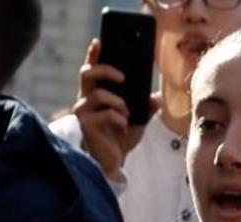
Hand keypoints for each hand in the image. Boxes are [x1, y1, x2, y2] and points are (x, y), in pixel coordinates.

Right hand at [73, 39, 159, 178]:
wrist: (116, 160)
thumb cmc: (123, 135)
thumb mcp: (139, 118)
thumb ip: (146, 106)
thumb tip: (156, 97)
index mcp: (98, 92)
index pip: (92, 68)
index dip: (93, 54)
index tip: (100, 41)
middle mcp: (86, 98)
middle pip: (87, 73)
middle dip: (105, 70)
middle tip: (122, 77)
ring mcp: (84, 111)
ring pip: (97, 94)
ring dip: (118, 101)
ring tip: (126, 112)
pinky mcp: (86, 124)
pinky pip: (103, 113)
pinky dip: (117, 117)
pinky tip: (123, 124)